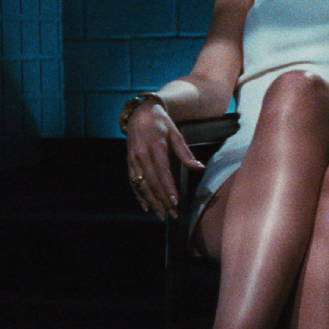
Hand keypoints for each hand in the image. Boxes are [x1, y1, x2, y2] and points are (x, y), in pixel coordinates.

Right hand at [125, 102, 204, 220]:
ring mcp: (133, 159)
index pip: (162, 171)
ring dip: (151, 201)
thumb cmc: (161, 123)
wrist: (139, 113)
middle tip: (172, 214)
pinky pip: (133, 182)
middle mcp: (141, 154)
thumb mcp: (175, 133)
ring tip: (161, 215)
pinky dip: (139, 195)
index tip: (175, 202)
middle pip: (151, 182)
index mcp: (154, 146)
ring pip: (141, 185)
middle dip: (161, 200)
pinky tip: (146, 206)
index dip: (168, 188)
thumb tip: (199, 167)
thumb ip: (185, 152)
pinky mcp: (129, 162)